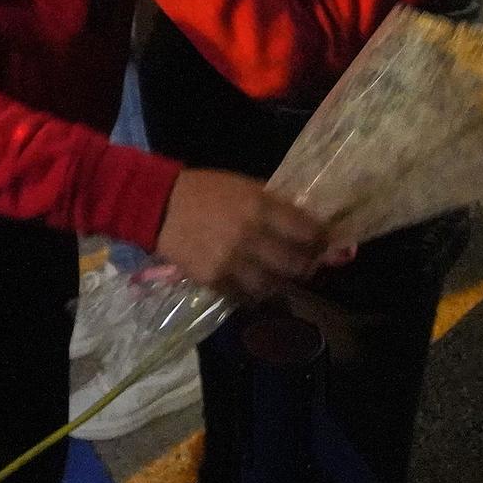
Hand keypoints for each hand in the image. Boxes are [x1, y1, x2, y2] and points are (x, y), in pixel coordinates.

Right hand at [156, 169, 331, 301]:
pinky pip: (245, 296)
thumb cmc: (204, 190)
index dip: (322, 240)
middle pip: (296, 264)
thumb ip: (274, 203)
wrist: (158, 207)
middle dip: (306, 265)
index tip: (325, 242)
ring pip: (273, 286)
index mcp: (259, 207)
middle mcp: (250, 236)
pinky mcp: (214, 281)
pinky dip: (253, 293)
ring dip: (280, 283)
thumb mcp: (243, 185)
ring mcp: (232, 262)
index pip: (307, 231)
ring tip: (278, 276)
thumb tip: (306, 218)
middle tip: (306, 263)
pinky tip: (253, 283)